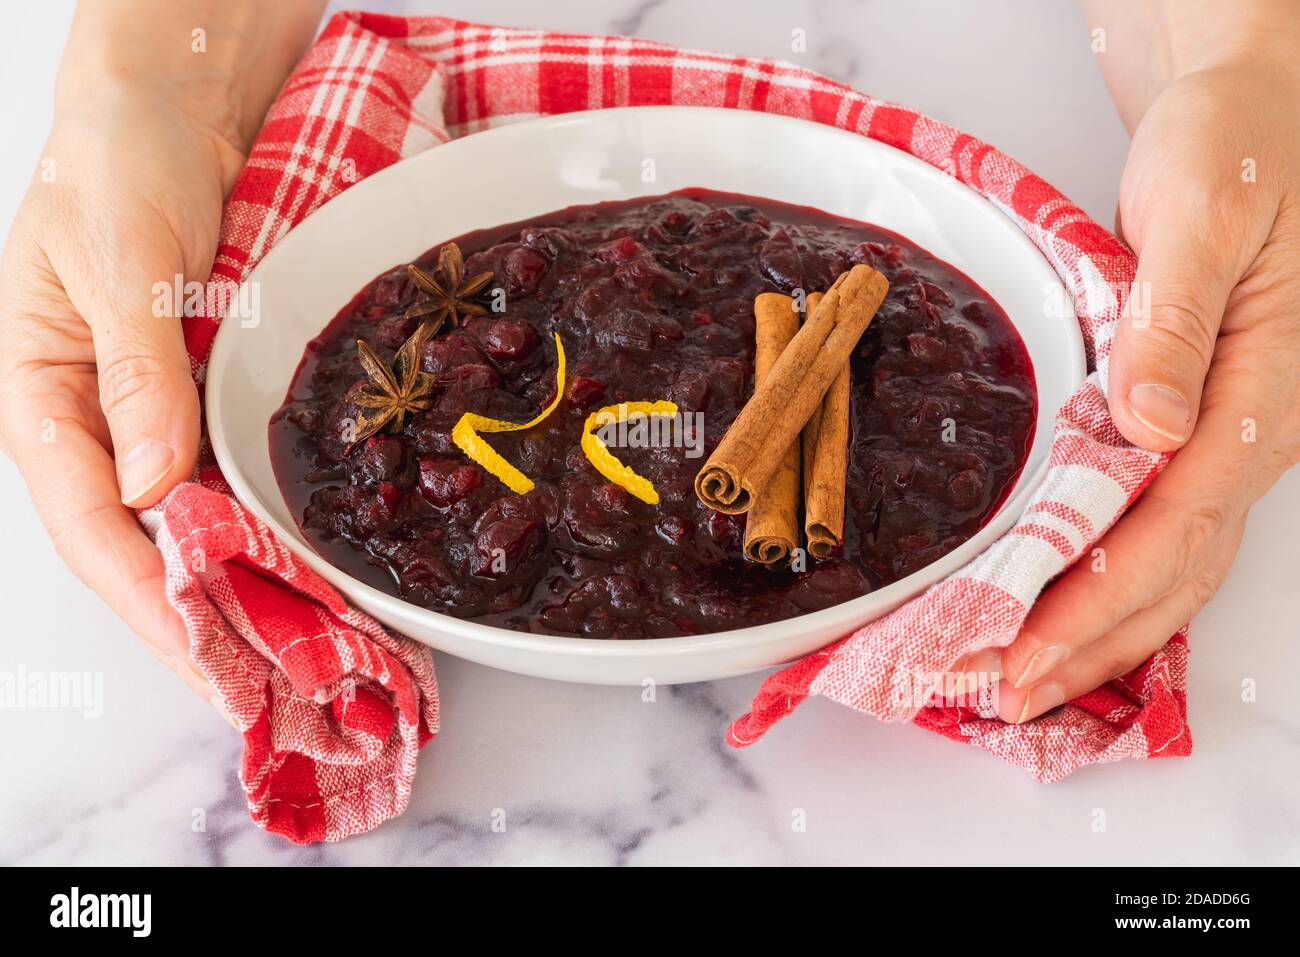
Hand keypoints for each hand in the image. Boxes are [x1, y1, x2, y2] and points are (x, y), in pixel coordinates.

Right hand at [0, 2, 321, 703]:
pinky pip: (234, 476)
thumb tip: (154, 482)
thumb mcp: (115, 259)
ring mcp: (154, 415)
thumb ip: (135, 370)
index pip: (94, 527)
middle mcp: (99, 423)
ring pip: (195, 523)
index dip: (150, 603)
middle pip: (147, 546)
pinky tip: (311, 561)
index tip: (210, 660)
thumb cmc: (115, 161)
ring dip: (246, 584)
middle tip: (273, 685)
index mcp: (44, 400)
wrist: (169, 106)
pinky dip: (269, 522)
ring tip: (305, 649)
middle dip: (206, 619)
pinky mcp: (205, 398)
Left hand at [960, 59, 1299, 722]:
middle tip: (1001, 694)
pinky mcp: (1194, 424)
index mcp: (1266, 390)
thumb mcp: (1207, 209)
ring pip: (1169, 561)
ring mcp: (1227, 433)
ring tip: (1022, 680)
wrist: (1249, 116)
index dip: (1100, 600)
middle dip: (1087, 641)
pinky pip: (1156, 525)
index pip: (1178, 524)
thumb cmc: (1239, 145)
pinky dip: (1106, 580)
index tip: (1025, 651)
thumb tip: (1148, 425)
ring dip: (1095, 628)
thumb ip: (1176, 317)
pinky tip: (1061, 612)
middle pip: (1174, 567)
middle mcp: (1253, 429)